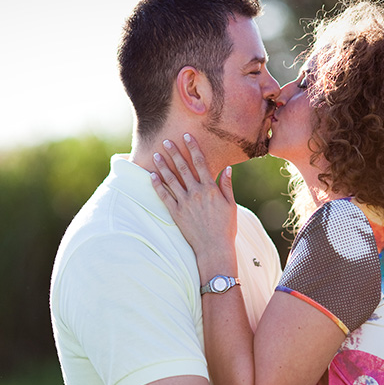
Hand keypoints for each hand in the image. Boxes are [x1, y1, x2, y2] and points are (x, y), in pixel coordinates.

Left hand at [150, 135, 237, 263]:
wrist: (214, 248)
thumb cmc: (225, 228)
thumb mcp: (231, 205)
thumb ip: (227, 186)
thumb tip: (228, 169)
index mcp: (210, 189)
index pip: (201, 162)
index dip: (193, 148)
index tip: (187, 136)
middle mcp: (196, 193)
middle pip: (183, 168)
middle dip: (174, 152)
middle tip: (165, 141)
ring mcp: (185, 203)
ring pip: (171, 180)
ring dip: (163, 166)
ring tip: (155, 155)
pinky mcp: (176, 213)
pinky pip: (164, 196)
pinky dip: (158, 185)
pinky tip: (152, 176)